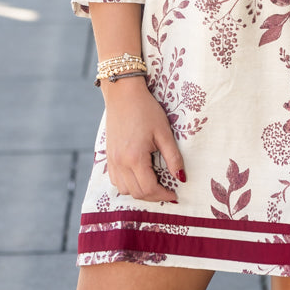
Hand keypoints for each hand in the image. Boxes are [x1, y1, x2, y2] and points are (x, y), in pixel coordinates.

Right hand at [103, 76, 184, 202]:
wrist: (123, 93)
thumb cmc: (146, 109)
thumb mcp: (163, 132)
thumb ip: (173, 157)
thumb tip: (181, 178)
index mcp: (135, 157)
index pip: (149, 188)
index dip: (164, 195)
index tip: (174, 194)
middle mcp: (120, 163)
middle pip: (136, 193)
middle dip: (153, 196)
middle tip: (167, 190)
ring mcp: (111, 160)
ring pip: (124, 190)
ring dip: (139, 191)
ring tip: (153, 183)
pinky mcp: (108, 156)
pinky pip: (115, 180)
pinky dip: (127, 184)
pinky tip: (138, 176)